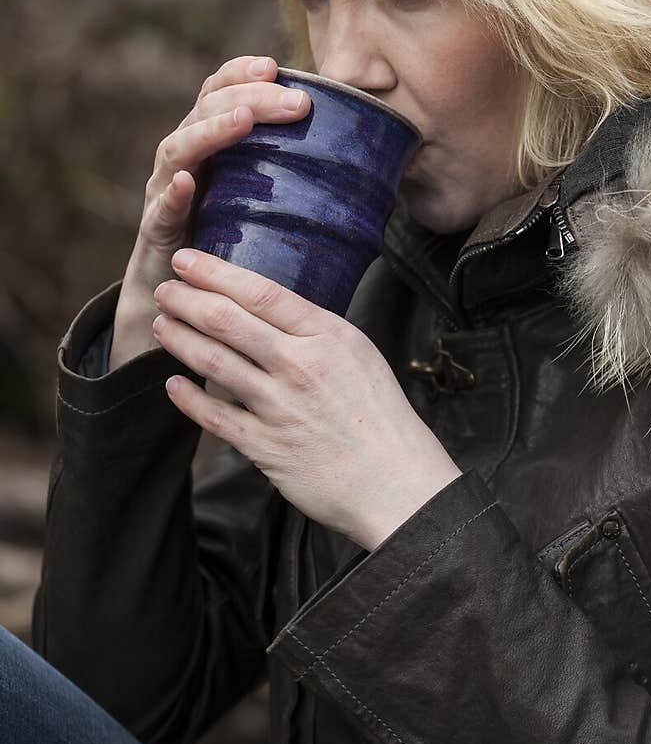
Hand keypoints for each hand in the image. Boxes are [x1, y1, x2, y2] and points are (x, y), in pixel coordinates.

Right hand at [112, 55, 312, 367]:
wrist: (182, 296)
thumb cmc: (232, 242)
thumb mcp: (265, 200)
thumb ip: (296, 176)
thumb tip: (369, 164)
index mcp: (211, 143)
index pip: (219, 92)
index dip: (242, 74)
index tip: (277, 66)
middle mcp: (184, 158)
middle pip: (206, 110)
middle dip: (249, 99)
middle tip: (295, 101)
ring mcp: (165, 192)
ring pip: (178, 149)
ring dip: (211, 132)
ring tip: (242, 122)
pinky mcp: (156, 231)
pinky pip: (160, 210)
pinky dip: (173, 195)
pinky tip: (188, 184)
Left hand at [152, 248, 463, 549]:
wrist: (396, 483)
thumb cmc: (381, 417)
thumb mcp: (360, 354)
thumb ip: (315, 332)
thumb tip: (269, 311)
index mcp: (327, 336)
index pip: (260, 292)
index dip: (215, 273)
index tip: (186, 260)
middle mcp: (300, 366)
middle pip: (228, 321)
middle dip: (186, 300)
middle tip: (163, 289)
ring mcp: (280, 407)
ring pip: (214, 362)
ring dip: (179, 340)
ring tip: (160, 326)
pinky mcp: (265, 447)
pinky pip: (215, 416)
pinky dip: (188, 398)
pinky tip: (171, 384)